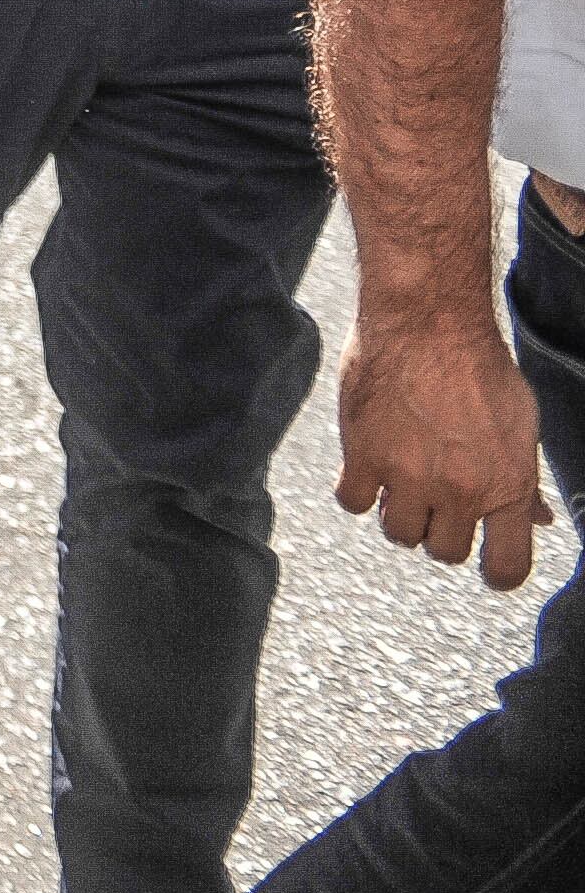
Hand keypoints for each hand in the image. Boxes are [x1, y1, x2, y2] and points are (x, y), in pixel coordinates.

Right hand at [337, 314, 550, 589]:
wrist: (427, 321)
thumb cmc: (479, 367)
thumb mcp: (520, 425)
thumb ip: (524, 479)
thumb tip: (539, 519)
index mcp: (507, 486)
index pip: (506, 568)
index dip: (495, 571)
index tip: (484, 558)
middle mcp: (459, 490)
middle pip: (444, 551)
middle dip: (441, 530)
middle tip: (437, 497)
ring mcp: (408, 476)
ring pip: (398, 533)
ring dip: (400, 512)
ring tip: (401, 479)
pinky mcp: (362, 454)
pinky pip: (353, 502)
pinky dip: (359, 490)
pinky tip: (369, 465)